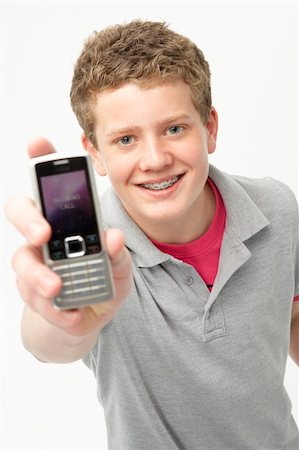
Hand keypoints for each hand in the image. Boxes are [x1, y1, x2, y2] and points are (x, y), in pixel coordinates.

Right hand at [6, 137, 131, 336]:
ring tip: (58, 286)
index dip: (39, 160)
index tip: (36, 141)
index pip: (48, 184)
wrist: (88, 315)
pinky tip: (74, 314)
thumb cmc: (103, 279)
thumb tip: (112, 237)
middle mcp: (42, 235)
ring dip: (39, 275)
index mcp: (66, 219)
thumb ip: (117, 253)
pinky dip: (56, 308)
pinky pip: (35, 298)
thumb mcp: (119, 266)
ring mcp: (34, 264)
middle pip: (20, 213)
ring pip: (21, 261)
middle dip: (28, 219)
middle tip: (42, 232)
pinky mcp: (33, 294)